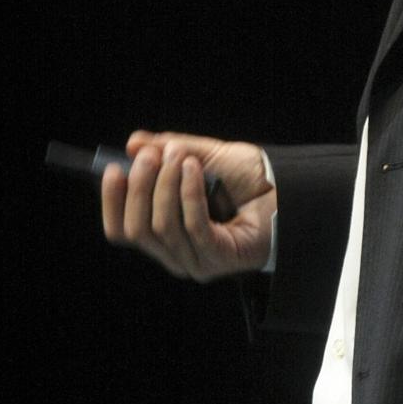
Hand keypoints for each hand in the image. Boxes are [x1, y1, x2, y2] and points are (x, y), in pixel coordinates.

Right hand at [100, 129, 274, 280]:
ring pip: (163, 227)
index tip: (114, 168)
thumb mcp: (204, 155)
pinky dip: (189, 194)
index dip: (113, 201)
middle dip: (139, 189)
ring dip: (167, 185)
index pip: (122, 230)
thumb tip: (134, 143)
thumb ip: (169, 149)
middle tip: (150, 157)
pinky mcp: (219, 258)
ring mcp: (198, 261)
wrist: (290, 188)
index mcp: (165, 235)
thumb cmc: (248, 178)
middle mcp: (176, 254)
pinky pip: (194, 227)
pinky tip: (196, 169)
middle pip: (138, 229)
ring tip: (180, 155)